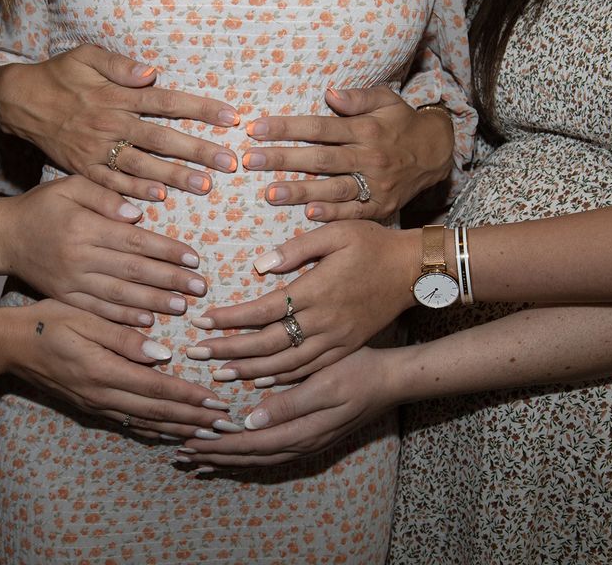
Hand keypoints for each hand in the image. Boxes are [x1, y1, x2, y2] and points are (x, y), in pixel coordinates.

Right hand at [0, 44, 240, 199]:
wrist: (18, 101)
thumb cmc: (58, 75)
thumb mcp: (85, 56)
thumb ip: (119, 65)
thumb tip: (151, 72)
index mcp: (116, 96)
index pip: (167, 102)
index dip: (200, 109)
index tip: (231, 117)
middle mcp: (110, 124)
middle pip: (161, 138)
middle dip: (198, 150)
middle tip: (229, 161)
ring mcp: (97, 149)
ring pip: (143, 164)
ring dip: (175, 175)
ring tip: (205, 185)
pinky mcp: (85, 168)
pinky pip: (114, 182)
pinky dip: (136, 190)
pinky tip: (161, 198)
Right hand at [0, 175, 207, 327]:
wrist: (3, 236)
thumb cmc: (42, 206)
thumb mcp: (70, 186)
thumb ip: (104, 196)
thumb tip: (137, 214)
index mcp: (85, 227)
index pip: (134, 241)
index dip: (166, 251)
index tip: (194, 258)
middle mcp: (80, 257)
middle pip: (133, 271)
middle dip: (169, 280)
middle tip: (199, 287)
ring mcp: (72, 281)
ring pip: (119, 295)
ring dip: (153, 302)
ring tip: (182, 306)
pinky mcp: (65, 298)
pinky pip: (98, 310)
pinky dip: (123, 318)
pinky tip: (148, 322)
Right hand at [2, 299, 232, 438]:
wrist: (12, 345)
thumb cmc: (49, 322)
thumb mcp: (86, 319)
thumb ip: (124, 337)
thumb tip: (162, 354)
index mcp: (104, 371)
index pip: (157, 388)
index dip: (189, 397)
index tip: (217, 402)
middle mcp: (103, 395)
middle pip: (157, 413)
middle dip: (194, 421)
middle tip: (226, 426)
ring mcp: (97, 405)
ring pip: (146, 424)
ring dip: (180, 430)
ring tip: (209, 436)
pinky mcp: (92, 407)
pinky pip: (131, 424)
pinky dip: (156, 431)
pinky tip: (172, 433)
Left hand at [179, 347, 396, 466]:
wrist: (391, 379)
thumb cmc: (359, 373)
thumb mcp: (325, 384)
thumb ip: (288, 405)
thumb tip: (251, 422)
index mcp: (302, 431)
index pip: (250, 443)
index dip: (218, 444)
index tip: (188, 441)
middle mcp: (301, 443)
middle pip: (250, 456)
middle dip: (215, 455)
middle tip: (182, 453)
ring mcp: (307, 442)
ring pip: (259, 457)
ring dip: (228, 458)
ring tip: (200, 459)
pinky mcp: (311, 435)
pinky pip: (271, 451)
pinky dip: (247, 454)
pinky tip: (237, 452)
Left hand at [191, 221, 417, 382]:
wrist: (414, 270)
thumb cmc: (373, 243)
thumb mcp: (337, 232)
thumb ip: (297, 249)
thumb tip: (260, 266)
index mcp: (317, 290)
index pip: (263, 309)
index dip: (230, 318)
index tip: (202, 321)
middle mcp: (323, 320)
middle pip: (268, 342)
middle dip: (229, 350)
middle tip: (197, 354)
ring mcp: (336, 338)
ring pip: (286, 362)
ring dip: (250, 369)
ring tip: (220, 373)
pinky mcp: (346, 346)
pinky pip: (310, 369)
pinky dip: (283, 377)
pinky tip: (262, 380)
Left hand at [241, 86, 452, 220]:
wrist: (437, 154)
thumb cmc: (402, 122)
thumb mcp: (387, 100)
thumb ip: (358, 97)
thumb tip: (329, 93)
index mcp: (366, 129)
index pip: (319, 128)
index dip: (286, 128)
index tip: (255, 129)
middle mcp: (369, 158)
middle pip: (320, 159)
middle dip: (282, 159)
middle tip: (250, 160)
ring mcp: (375, 185)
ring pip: (333, 189)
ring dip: (300, 192)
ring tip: (269, 193)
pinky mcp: (380, 206)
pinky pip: (353, 212)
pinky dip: (332, 214)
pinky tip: (308, 214)